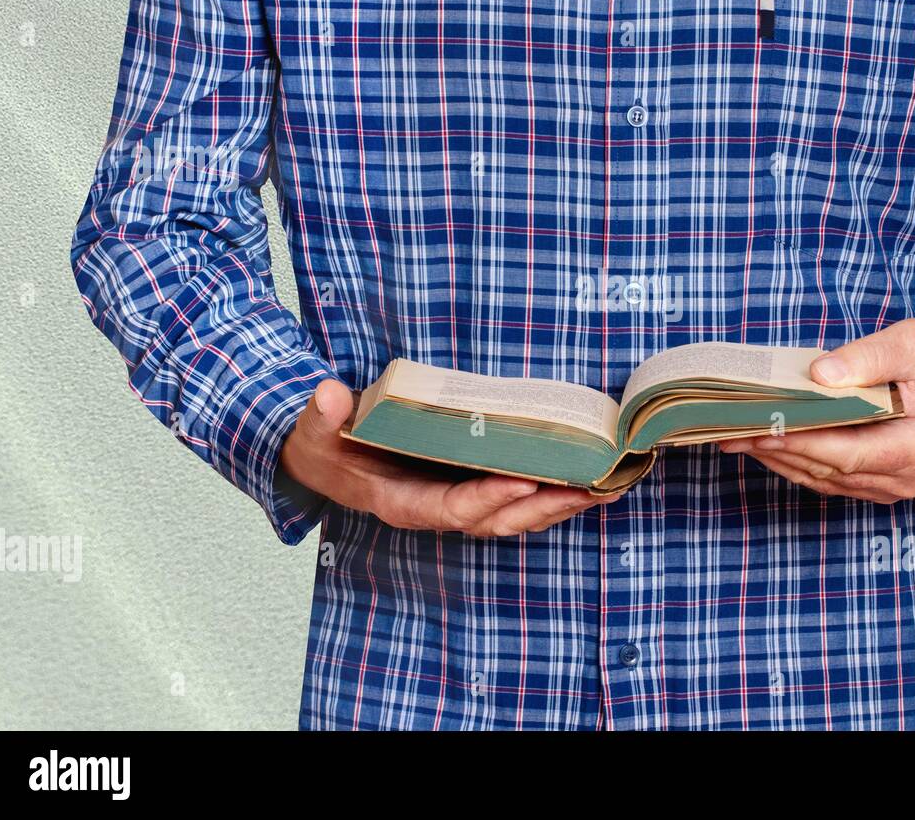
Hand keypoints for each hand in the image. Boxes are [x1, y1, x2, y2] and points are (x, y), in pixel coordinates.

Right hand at [280, 379, 621, 536]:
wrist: (326, 459)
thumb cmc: (326, 445)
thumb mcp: (315, 430)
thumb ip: (321, 415)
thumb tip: (328, 395)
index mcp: (400, 502)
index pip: (450, 507)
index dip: (487, 499)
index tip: (523, 483)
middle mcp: (434, 509)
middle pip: (495, 520)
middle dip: (540, 508)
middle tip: (584, 489)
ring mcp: (455, 501)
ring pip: (513, 516)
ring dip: (556, 505)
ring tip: (599, 488)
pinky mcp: (469, 488)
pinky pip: (515, 501)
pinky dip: (550, 493)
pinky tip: (584, 480)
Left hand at [719, 319, 914, 502]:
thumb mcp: (913, 343)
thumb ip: (868, 358)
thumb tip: (821, 375)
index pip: (846, 452)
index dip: (798, 444)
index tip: (758, 432)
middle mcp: (905, 477)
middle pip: (827, 470)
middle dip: (775, 451)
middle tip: (728, 432)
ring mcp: (893, 485)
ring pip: (824, 478)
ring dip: (780, 460)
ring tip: (736, 437)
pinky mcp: (880, 481)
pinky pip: (831, 477)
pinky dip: (798, 461)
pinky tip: (768, 444)